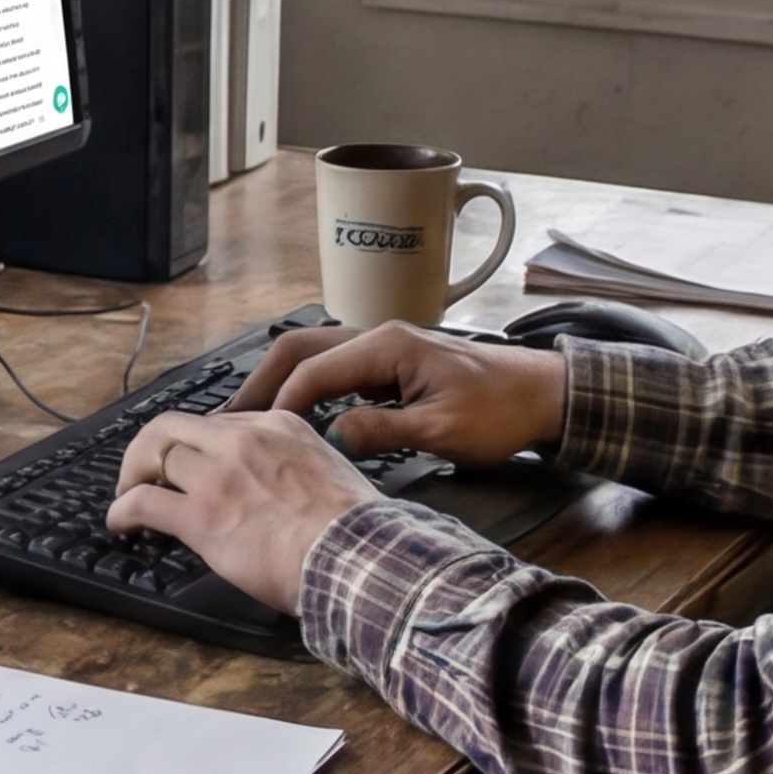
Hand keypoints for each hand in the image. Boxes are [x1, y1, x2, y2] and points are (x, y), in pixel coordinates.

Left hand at [107, 410, 375, 606]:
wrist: (359, 558)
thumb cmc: (358, 530)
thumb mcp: (331, 472)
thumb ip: (299, 468)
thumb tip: (285, 492)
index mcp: (280, 426)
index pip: (220, 423)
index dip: (198, 445)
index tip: (192, 465)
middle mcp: (243, 440)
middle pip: (173, 425)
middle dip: (149, 447)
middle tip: (142, 472)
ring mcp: (219, 475)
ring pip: (153, 454)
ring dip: (132, 476)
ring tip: (126, 495)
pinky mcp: (202, 517)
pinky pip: (143, 502)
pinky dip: (123, 511)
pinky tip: (121, 525)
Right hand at [226, 322, 566, 465]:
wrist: (543, 394)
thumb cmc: (501, 411)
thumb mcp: (443, 431)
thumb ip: (384, 430)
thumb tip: (333, 436)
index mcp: (388, 347)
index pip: (314, 370)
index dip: (280, 403)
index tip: (257, 435)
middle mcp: (379, 337)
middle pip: (299, 348)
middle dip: (261, 380)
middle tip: (229, 417)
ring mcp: (384, 347)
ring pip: (313, 353)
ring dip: (279, 379)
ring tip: (249, 415)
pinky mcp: (391, 363)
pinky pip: (334, 366)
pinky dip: (304, 384)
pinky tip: (293, 411)